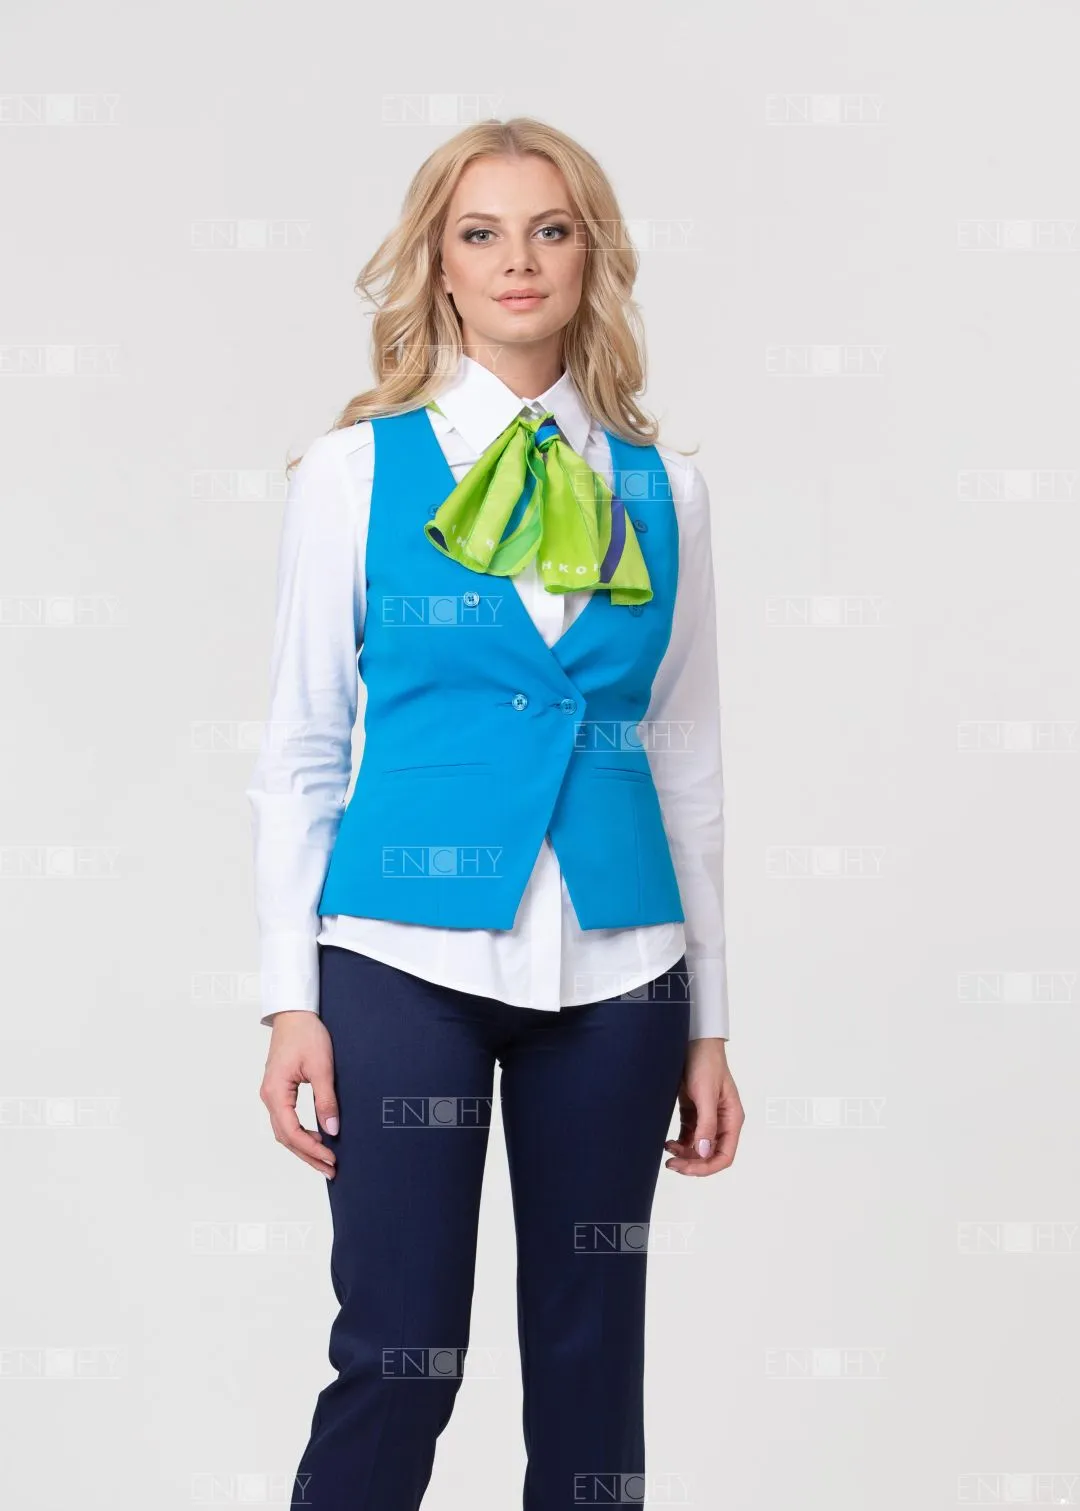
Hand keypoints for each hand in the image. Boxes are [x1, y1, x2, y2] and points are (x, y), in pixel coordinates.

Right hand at [259, 1011, 338, 1177]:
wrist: (294, 1013)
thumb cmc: (306, 1034)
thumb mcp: (322, 1067)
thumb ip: (326, 1099)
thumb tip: (332, 1129)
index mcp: (275, 1092)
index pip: (292, 1131)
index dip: (311, 1148)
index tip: (331, 1158)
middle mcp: (269, 1096)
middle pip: (286, 1137)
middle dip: (308, 1155)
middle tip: (330, 1169)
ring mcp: (271, 1094)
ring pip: (284, 1131)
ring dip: (303, 1147)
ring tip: (324, 1160)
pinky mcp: (278, 1091)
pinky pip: (286, 1120)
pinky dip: (300, 1133)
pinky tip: (316, 1138)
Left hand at [663, 1038, 743, 1176]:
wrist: (693, 1042)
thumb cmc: (705, 1062)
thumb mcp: (705, 1094)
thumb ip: (706, 1124)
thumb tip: (704, 1152)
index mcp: (731, 1119)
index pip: (724, 1155)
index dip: (706, 1167)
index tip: (686, 1168)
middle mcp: (722, 1121)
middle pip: (710, 1154)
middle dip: (692, 1163)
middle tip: (672, 1165)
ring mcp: (707, 1117)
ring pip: (698, 1147)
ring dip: (684, 1154)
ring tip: (668, 1152)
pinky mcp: (694, 1111)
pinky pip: (688, 1135)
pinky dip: (679, 1143)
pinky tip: (668, 1142)